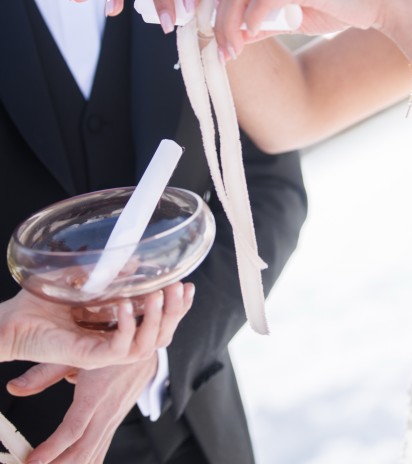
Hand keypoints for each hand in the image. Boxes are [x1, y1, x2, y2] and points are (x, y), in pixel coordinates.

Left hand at [0, 282, 193, 368]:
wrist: (11, 321)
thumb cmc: (40, 304)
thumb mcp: (83, 280)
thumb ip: (108, 274)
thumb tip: (133, 259)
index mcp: (115, 327)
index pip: (156, 323)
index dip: (177, 308)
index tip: (188, 287)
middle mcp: (113, 342)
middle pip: (160, 335)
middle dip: (176, 311)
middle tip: (181, 286)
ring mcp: (102, 352)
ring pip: (146, 345)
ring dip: (156, 319)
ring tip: (160, 293)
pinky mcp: (88, 357)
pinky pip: (117, 349)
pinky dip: (126, 327)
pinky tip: (126, 304)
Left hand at [9, 356, 159, 463]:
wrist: (144, 342)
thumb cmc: (109, 343)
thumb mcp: (75, 351)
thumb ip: (44, 373)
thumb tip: (14, 387)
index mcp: (95, 392)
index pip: (73, 428)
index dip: (52, 448)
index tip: (33, 461)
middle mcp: (106, 410)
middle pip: (83, 450)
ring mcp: (113, 418)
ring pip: (93, 453)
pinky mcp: (115, 420)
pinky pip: (101, 448)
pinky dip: (89, 462)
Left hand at [209, 0, 397, 57]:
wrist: (379, 2)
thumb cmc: (337, 7)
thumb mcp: (293, 16)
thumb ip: (264, 22)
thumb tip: (237, 38)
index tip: (211, 23)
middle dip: (215, 19)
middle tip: (219, 49)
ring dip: (229, 25)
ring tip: (231, 51)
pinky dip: (251, 19)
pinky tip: (250, 36)